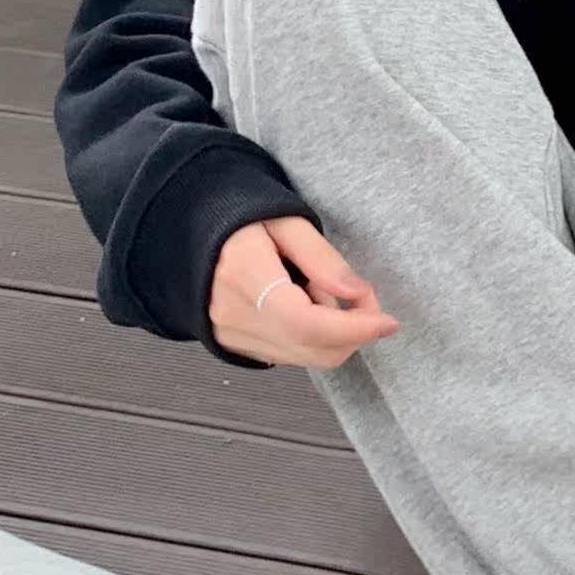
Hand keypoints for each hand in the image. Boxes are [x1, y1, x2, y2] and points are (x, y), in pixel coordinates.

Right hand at [210, 215, 400, 367]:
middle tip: (363, 298)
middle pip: (313, 349)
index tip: (387, 321)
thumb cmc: (237, 216)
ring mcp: (232, 335)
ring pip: (305, 358)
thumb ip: (322, 258)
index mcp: (245, 275)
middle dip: (353, 332)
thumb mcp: (285, 220)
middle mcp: (235, 315)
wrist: (188, 230)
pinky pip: (288, 356)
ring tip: (318, 290)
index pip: (308, 324)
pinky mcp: (235, 345)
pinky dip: (311, 338)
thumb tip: (357, 293)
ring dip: (331, 333)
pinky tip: (302, 305)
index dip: (354, 328)